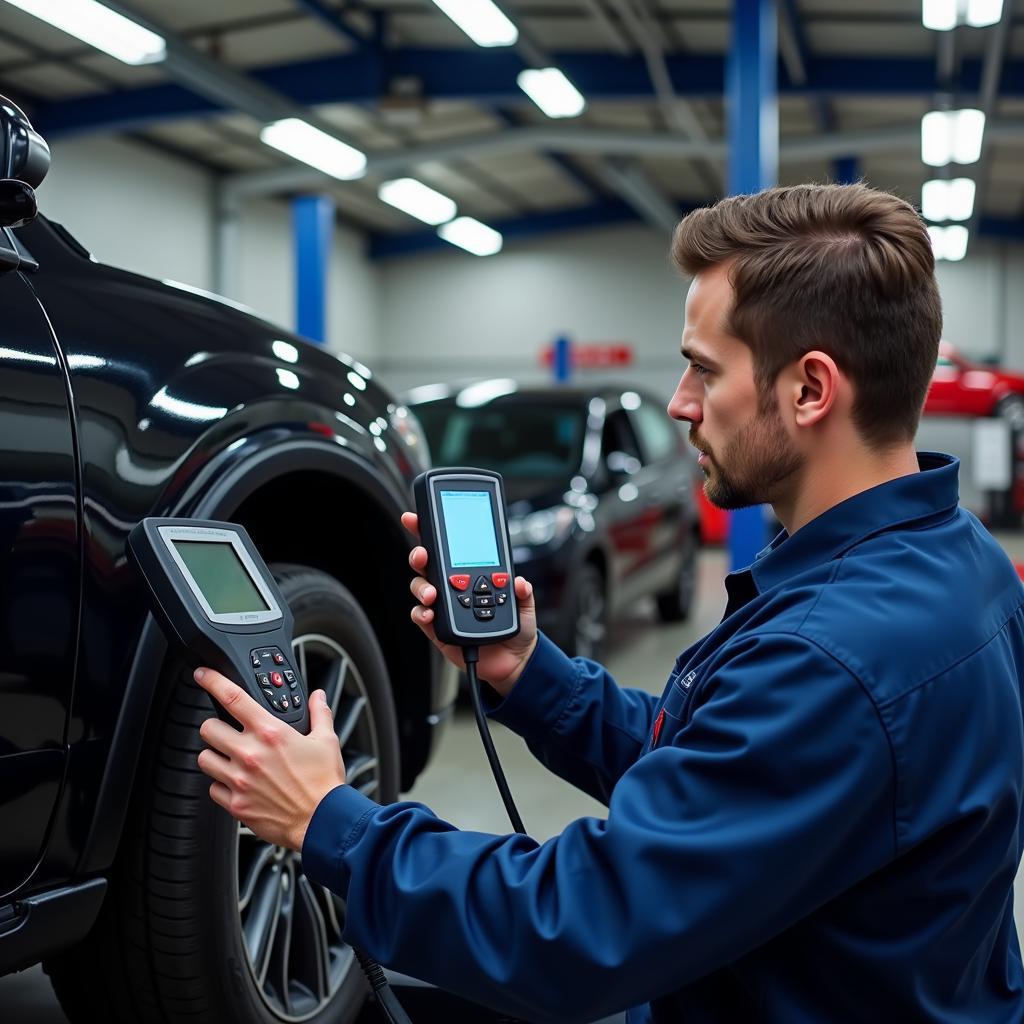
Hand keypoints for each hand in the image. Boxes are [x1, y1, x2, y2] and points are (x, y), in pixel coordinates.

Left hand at [194, 669, 345, 850]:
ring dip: (214, 755)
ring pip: (204, 758)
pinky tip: (236, 784)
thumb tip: (317, 697)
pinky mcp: (235, 804)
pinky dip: (220, 785)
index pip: (232, 697)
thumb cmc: (324, 783)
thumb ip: (318, 714)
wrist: (322, 822)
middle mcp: (250, 753)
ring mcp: (239, 780)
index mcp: (270, 732)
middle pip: (208, 728)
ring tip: (229, 758)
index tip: (203, 675)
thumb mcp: (326, 740)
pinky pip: (212, 789)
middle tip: (226, 731)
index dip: (211, 681)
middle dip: (215, 726)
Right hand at [401, 511, 537, 697]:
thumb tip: (519, 582)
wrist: (514, 661)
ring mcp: (443, 607)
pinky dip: (422, 613)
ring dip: (421, 587)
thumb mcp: (525, 606)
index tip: (415, 518)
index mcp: (469, 574)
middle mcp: (452, 587)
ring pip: (420, 588)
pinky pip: (421, 617)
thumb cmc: (516, 628)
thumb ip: (523, 592)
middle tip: (422, 555)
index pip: (447, 549)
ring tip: (432, 594)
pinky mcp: (438, 629)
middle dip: (419, 555)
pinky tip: (429, 613)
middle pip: (427, 565)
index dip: (429, 532)